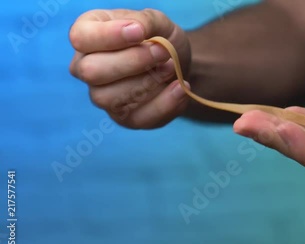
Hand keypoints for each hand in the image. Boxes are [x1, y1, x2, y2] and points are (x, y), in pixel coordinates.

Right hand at [69, 9, 190, 128]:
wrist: (178, 64)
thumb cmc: (159, 38)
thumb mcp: (156, 21)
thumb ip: (144, 21)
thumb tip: (135, 31)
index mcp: (87, 36)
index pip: (80, 38)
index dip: (109, 36)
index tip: (139, 32)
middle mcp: (86, 68)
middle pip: (92, 72)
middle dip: (134, 61)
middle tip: (163, 52)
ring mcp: (103, 97)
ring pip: (111, 98)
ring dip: (149, 83)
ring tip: (171, 68)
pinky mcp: (125, 118)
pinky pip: (140, 118)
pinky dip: (166, 103)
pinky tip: (180, 87)